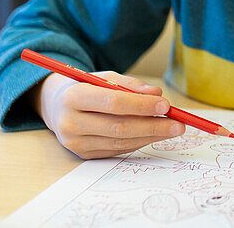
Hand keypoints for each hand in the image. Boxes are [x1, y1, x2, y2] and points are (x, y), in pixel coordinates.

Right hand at [32, 71, 184, 158]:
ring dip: (150, 136)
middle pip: (118, 127)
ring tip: (171, 129)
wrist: (56, 105)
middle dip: (152, 126)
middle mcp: (70, 123)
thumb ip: (130, 85)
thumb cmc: (86, 87)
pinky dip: (138, 142)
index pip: (113, 103)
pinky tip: (153, 134)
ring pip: (119, 142)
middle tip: (177, 124)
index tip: (165, 105)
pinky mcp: (83, 154)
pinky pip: (116, 149)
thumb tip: (157, 93)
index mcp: (73, 97)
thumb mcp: (105, 78)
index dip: (141, 105)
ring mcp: (75, 143)